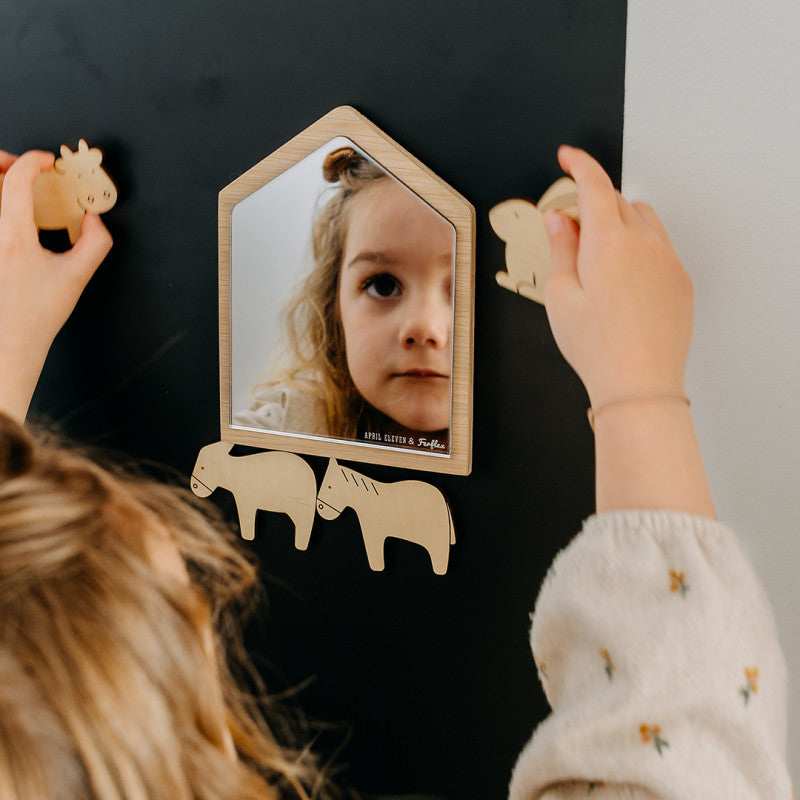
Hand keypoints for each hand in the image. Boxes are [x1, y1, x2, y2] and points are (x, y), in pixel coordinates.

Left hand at [0, 149, 112, 420]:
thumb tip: (94, 218)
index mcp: (13, 240)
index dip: (33, 161)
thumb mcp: (77, 277)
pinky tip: (4, 207)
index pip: (15, 181)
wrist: (8, 343)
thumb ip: (96, 242)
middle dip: (2, 161)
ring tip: (9, 182)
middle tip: (19, 166)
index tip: (46, 162)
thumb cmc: (35, 315)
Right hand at [543, 146, 713, 515]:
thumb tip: (560, 220)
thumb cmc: (596, 345)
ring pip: (644, 221)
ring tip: (598, 260)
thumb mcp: (561, 295)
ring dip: (620, 223)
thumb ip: (561, 249)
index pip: (594, 184)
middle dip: (593, 205)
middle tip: (570, 233)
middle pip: (619, 202)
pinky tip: (622, 282)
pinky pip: (660, 247)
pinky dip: (640, 248)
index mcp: (608, 240)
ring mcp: (668, 260)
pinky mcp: (681, 281)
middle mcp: (644, 242)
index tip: (568, 157)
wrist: (638, 383)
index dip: (579, 165)